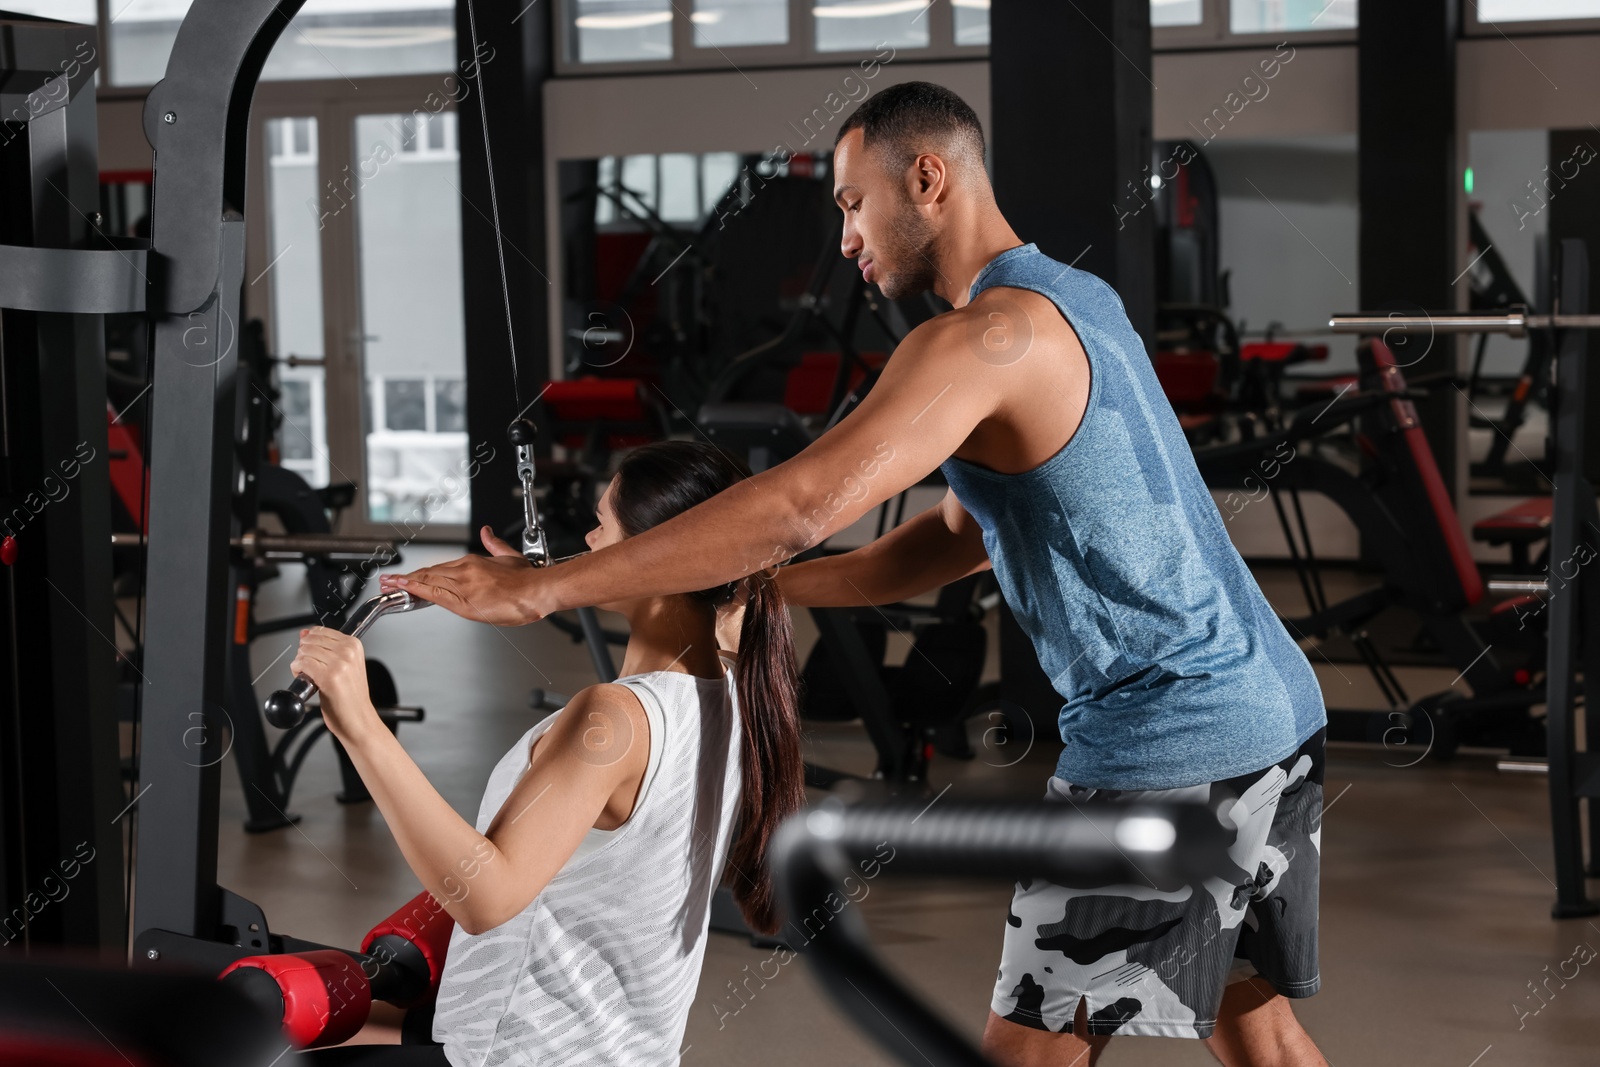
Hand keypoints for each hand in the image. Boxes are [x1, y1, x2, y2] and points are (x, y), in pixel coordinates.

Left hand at [291, 628, 375, 741]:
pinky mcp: (328, 677)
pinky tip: (304, 678)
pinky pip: (303, 664)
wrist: (358, 719)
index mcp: (354, 645)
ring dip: (300, 662)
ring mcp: (339, 664)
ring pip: (305, 651)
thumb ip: (325, 647)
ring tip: (308, 674)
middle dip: (303, 652)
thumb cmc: (351, 696)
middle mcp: (348, 652)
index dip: (310, 642)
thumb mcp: (344, 665)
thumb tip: (304, 633)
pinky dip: (297, 670)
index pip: (321, 631)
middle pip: (311, 640)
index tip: (312, 654)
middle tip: (309, 667)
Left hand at [378, 527, 548, 625]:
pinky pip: (433, 593)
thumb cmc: (528, 579)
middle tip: (389, 581)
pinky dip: (414, 589)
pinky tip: (403, 588)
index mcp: (474, 562)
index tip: (408, 575)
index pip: (441, 568)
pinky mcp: (464, 601)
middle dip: (407, 578)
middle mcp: (465, 571)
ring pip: (428, 581)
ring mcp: (463, 585)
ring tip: (389, 585)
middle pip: (430, 574)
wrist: (537, 591)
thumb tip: (488, 532)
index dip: (422, 572)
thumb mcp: (510, 556)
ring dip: (405, 583)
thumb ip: (495, 544)